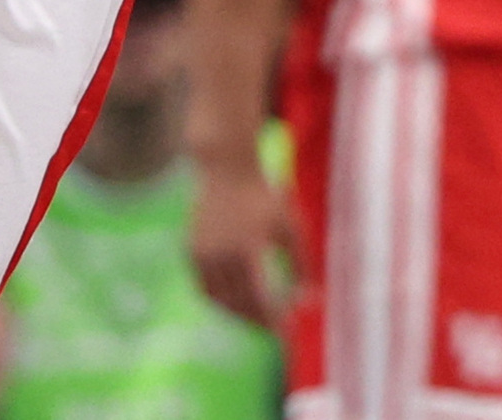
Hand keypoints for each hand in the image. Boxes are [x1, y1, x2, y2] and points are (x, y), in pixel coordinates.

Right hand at [186, 151, 297, 328]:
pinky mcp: (190, 251)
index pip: (259, 298)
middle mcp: (220, 254)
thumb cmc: (265, 198)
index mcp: (247, 248)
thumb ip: (302, 265)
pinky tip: (237, 302)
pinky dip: (219, 301)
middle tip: (274, 330)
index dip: (272, 319)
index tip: (287, 332)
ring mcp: (202, 253)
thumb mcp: (290, 226)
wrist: (226, 169)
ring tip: (257, 320)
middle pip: (238, 304)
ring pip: (219, 300)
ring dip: (238, 315)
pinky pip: (204, 288)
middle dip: (257, 321)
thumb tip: (311, 302)